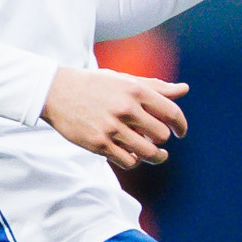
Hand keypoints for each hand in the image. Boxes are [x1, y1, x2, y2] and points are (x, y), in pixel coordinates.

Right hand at [41, 67, 188, 168]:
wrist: (57, 92)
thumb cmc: (95, 85)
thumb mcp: (125, 80)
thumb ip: (156, 87)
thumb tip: (184, 89)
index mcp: (135, 91)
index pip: (171, 112)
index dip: (181, 125)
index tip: (181, 132)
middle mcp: (125, 109)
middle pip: (160, 135)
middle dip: (163, 140)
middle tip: (159, 140)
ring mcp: (111, 128)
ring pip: (147, 152)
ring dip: (155, 156)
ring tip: (157, 155)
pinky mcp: (98, 144)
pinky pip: (127, 161)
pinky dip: (134, 160)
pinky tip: (132, 155)